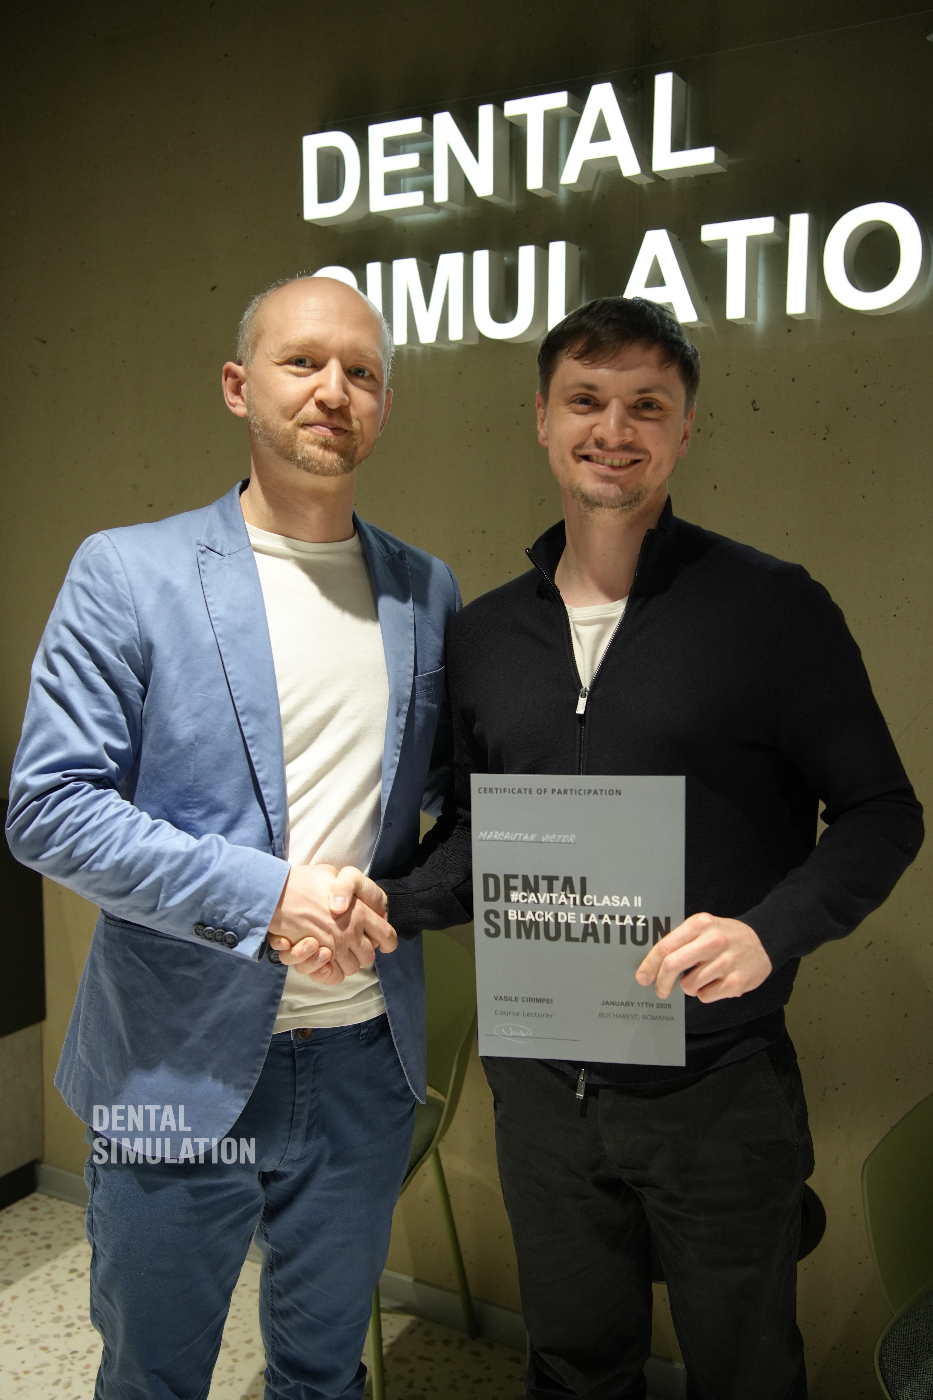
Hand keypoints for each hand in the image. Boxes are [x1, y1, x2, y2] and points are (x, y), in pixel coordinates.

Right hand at [267, 864, 395, 983]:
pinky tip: (324, 960)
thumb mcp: (332, 874)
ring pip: (351, 968)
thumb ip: (345, 886)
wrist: (276, 893)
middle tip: (352, 945)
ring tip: (335, 950)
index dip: (387, 941)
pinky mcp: (316, 958)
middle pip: (369, 957)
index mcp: (360, 913)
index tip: (383, 942)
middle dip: (363, 953)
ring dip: (345, 962)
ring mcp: (334, 948)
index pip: (387, 935)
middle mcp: (350, 933)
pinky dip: (330, 972)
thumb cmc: (303, 881)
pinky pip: (332, 976)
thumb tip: (348, 896)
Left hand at [635, 913, 771, 1002]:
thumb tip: (652, 964)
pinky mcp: (736, 982)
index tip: (642, 976)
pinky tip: (716, 983)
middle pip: (673, 965)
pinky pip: (705, 996)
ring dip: (690, 986)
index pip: (666, 946)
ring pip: (689, 985)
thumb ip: (681, 940)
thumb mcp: (704, 928)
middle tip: (660, 990)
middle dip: (661, 981)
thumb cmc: (726, 936)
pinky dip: (705, 993)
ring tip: (702, 977)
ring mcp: (726, 962)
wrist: (764, 941)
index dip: (650, 964)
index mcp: (700, 924)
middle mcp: (713, 941)